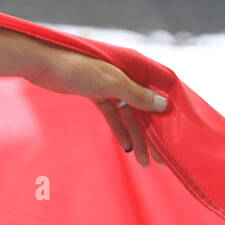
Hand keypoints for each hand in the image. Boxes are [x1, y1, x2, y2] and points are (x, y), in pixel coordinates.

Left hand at [25, 46, 168, 167]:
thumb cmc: (77, 67)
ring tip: (145, 162)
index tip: (182, 130)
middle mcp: (125, 74)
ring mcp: (110, 84)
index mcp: (134, 66)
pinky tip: (127, 147)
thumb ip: (138, 95)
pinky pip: (113, 114)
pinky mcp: (95, 92)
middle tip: (162, 159)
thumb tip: (165, 106)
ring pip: (129, 114)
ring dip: (137, 136)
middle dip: (153, 133)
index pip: (161, 88)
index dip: (171, 108)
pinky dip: (119, 129)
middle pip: (145, 107)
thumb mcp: (111, 83)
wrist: (42, 63)